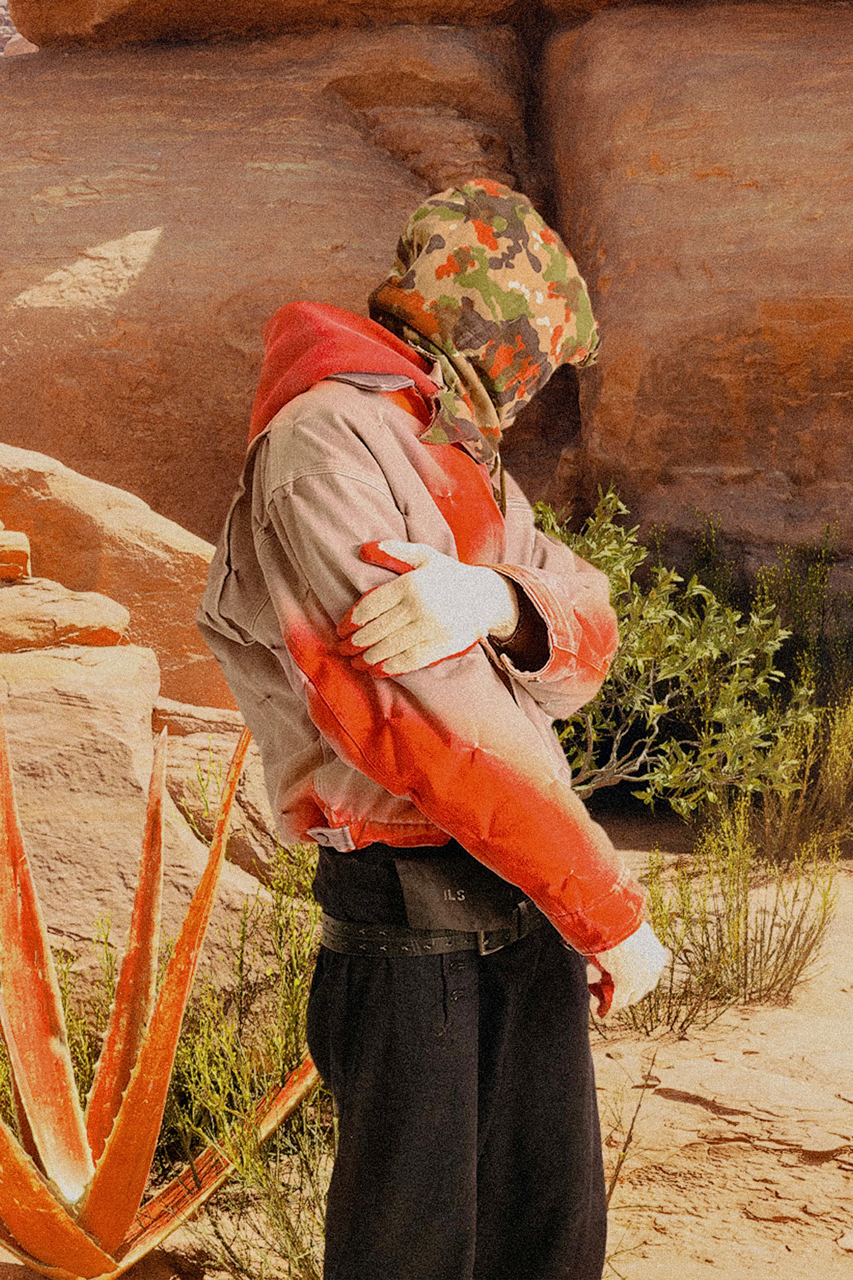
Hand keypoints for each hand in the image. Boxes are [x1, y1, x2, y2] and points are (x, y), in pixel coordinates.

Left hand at [337, 540, 518, 676]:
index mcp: (411, 584)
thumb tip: (363, 550)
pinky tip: (376, 671)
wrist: (486, 597)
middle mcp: (420, 607)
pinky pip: (411, 660)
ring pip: (391, 647)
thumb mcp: (424, 556)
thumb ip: (394, 552)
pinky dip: (391, 667)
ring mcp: (432, 628)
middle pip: (377, 629)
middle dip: (355, 642)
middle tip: (342, 649)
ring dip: (368, 658)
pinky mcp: (442, 646)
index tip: (341, 629)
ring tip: (355, 663)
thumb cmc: (448, 576)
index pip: (372, 605)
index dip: (352, 620)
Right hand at [587, 921, 668, 1016]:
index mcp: (656, 956)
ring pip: (628, 998)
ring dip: (614, 998)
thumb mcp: (628, 931)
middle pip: (640, 989)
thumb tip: (620, 937)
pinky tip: (600, 1012)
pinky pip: (614, 1003)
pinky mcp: (623, 986)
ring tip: (600, 995)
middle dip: (627, 991)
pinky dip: (606, 1009)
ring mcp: (639, 980)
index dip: (636, 979)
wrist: (614, 920)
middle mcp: (652, 970)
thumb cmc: (618, 918)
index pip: (648, 975)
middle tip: (609, 987)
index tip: (623, 977)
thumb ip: (628, 940)